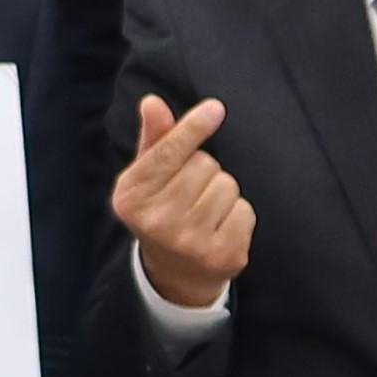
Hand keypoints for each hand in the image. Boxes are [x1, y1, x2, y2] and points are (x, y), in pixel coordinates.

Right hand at [113, 94, 252, 308]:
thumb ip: (154, 139)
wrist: (175, 274)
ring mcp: (191, 242)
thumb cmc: (161, 210)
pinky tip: (219, 227)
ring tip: (205, 210)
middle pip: (204, 164)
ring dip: (222, 191)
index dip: (193, 127)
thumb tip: (153, 102)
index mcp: (131, 197)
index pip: (168, 152)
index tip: (215, 108)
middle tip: (190, 192)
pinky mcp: (223, 256)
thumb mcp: (147, 176)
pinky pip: (245, 210)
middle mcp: (157, 222)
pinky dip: (238, 214)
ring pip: (227, 185)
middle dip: (203, 170)